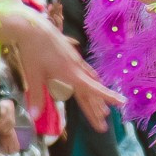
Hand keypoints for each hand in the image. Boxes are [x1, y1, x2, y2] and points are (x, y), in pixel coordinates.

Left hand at [1, 6, 116, 130]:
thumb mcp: (34, 75)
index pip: (92, 89)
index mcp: (70, 75)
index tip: (122, 103)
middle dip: (97, 110)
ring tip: (103, 111)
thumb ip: (37, 97)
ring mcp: (76, 62)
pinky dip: (92, 83)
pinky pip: (87, 73)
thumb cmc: (33, 51)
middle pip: (91, 93)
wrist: (33, 27)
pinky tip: (94, 82)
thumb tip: (35, 117)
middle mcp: (77, 69)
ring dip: (96, 98)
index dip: (108, 97)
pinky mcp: (72, 56)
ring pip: (91, 83)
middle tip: (103, 127)